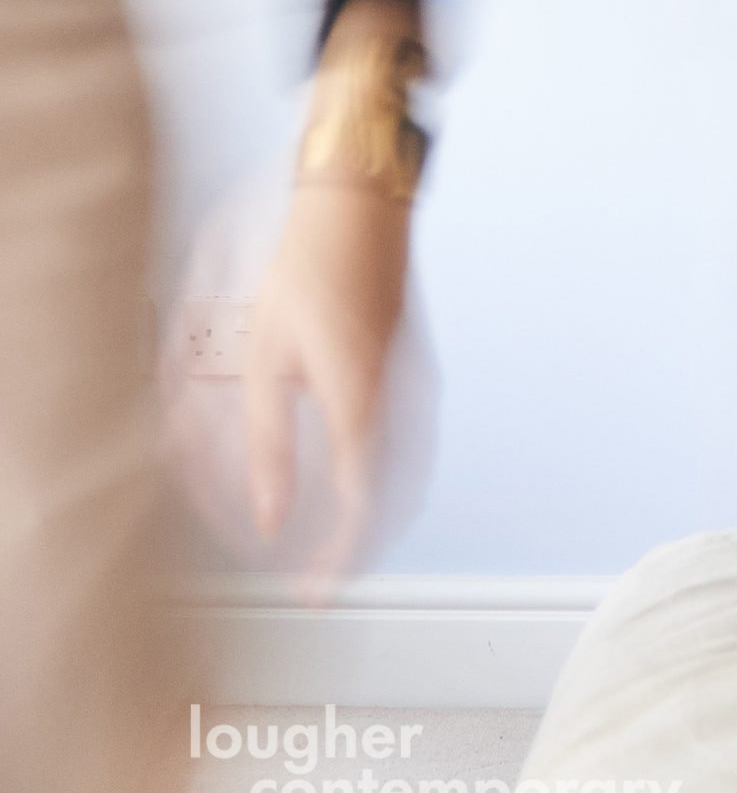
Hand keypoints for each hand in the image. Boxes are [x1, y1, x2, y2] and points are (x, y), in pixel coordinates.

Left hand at [244, 179, 411, 590]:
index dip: (340, 556)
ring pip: (413, 469)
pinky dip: (394, 473)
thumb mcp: (265, 358)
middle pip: (399, 496)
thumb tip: (271, 512)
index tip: (315, 589)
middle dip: (365, 544)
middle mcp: (399, 393)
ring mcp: (415, 376)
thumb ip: (267, 443)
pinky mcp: (414, 361)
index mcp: (360, 398)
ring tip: (344, 536)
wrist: (360, 204)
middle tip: (328, 574)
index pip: (362, 504)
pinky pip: (415, 436)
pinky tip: (365, 473)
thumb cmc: (307, 267)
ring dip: (382, 511)